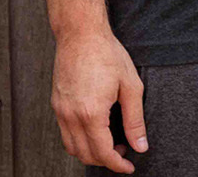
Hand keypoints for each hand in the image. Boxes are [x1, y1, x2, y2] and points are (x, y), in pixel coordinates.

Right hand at [52, 27, 146, 172]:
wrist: (81, 33)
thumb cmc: (107, 54)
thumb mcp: (131, 86)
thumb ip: (135, 120)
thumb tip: (140, 146)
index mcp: (91, 113)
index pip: (103, 153)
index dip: (118, 164)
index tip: (129, 167)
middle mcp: (71, 116)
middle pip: (86, 155)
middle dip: (106, 160)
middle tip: (125, 150)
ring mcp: (60, 111)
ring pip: (72, 148)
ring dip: (91, 152)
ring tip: (112, 141)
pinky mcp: (56, 104)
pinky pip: (65, 134)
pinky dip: (79, 140)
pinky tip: (96, 130)